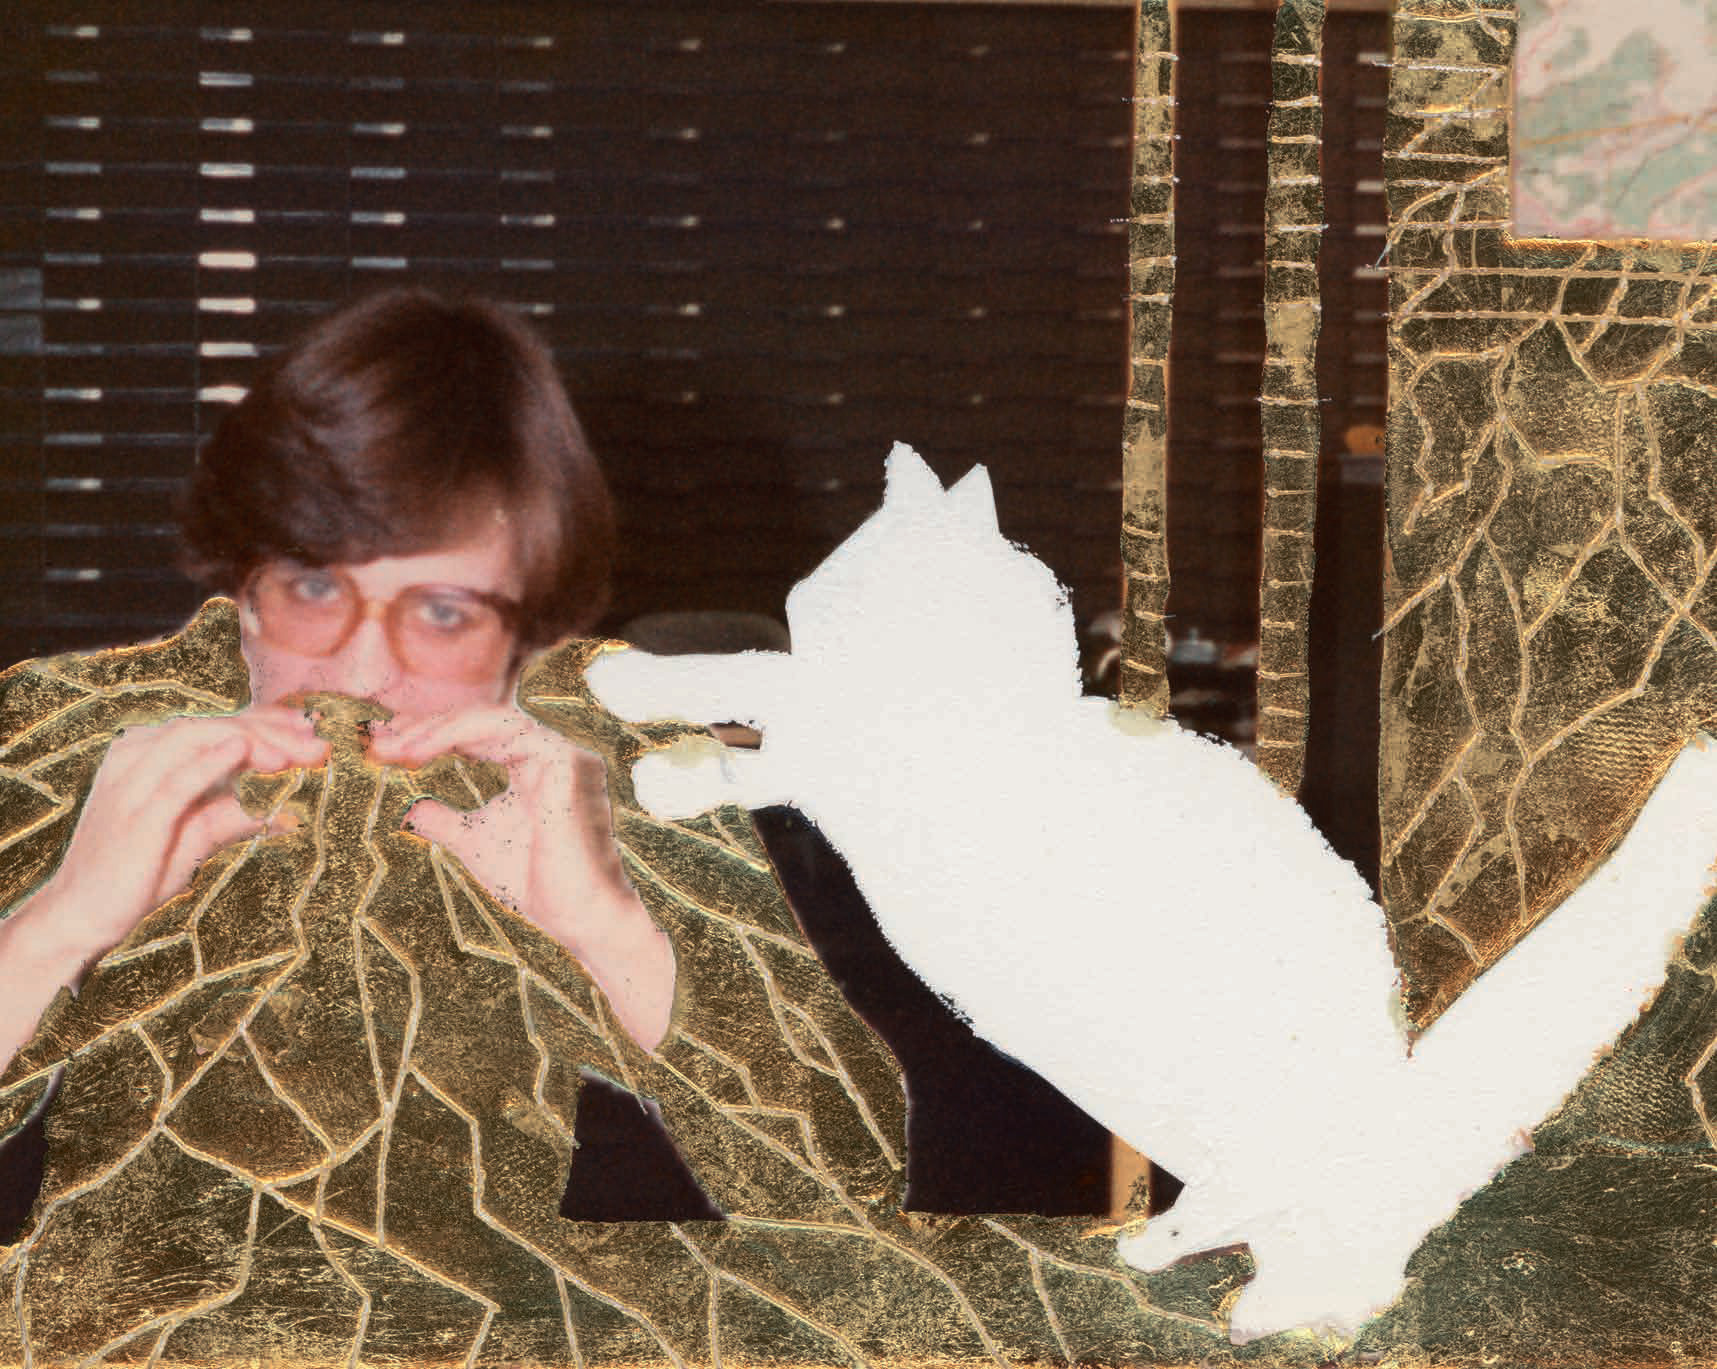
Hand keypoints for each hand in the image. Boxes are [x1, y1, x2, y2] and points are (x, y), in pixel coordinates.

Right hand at [42, 708, 328, 960]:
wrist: (84, 912)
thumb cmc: (141, 870)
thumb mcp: (198, 834)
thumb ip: (239, 814)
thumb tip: (291, 813)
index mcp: (149, 751)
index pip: (216, 724)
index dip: (267, 725)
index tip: (311, 733)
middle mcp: (137, 754)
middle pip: (212, 726)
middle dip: (270, 732)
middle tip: (317, 745)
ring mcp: (132, 779)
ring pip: (198, 739)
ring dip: (252, 740)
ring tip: (294, 753)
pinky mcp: (136, 811)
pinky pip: (177, 778)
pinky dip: (211, 761)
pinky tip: (243, 750)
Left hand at [369, 707, 674, 1049]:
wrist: (577, 915)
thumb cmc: (534, 881)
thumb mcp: (475, 842)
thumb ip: (445, 820)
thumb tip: (410, 810)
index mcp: (537, 765)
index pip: (481, 732)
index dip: (434, 734)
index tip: (386, 746)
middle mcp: (554, 751)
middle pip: (484, 718)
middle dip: (428, 726)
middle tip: (379, 741)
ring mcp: (564, 754)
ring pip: (494, 718)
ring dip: (439, 728)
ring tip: (396, 747)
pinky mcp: (566, 763)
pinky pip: (507, 732)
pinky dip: (460, 736)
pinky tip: (423, 752)